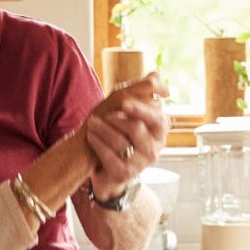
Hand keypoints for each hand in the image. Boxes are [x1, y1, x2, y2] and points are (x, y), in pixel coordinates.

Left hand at [83, 72, 168, 198]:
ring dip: (102, 129)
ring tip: (91, 122)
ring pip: (121, 142)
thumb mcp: (129, 110)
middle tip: (101, 114)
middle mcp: (154, 148)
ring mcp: (141, 164)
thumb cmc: (119, 132)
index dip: (140, 109)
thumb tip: (156, 75)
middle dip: (116, 119)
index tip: (123, 102)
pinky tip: (90, 136)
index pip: (156, 118)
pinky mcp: (125, 174)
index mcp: (159, 131)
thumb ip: (142, 91)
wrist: (105, 164)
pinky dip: (98, 144)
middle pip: (137, 128)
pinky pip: (110, 156)